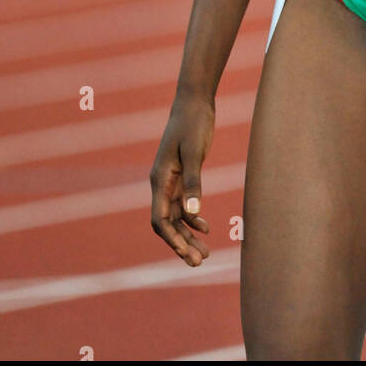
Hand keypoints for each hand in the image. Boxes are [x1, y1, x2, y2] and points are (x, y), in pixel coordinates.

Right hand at [149, 92, 214, 265]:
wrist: (194, 102)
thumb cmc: (193, 124)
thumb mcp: (194, 153)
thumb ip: (193, 183)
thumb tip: (193, 214)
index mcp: (160, 179)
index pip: (160, 218)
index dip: (172, 239)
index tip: (186, 254)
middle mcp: (162, 183)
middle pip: (167, 223)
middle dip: (181, 243)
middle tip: (198, 262)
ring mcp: (171, 181)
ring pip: (176, 217)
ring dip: (188, 235)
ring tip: (205, 253)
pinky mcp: (182, 176)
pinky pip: (183, 205)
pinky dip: (193, 219)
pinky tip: (206, 227)